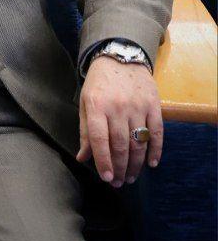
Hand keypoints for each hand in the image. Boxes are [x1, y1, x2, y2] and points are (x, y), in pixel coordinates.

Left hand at [77, 55, 162, 186]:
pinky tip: (151, 164)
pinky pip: (157, 132)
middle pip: (121, 145)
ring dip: (136, 164)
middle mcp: (117, 107)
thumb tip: (83, 158)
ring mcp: (138, 106)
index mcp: (96, 106)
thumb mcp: (85, 103)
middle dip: (120, 167)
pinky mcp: (154, 106)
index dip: (103, 161)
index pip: (100, 139)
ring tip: (131, 177)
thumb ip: (84, 131)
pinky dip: (156, 150)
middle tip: (119, 183)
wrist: (120, 58)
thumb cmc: (98, 84)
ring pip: (138, 142)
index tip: (107, 178)